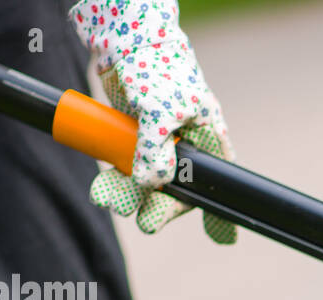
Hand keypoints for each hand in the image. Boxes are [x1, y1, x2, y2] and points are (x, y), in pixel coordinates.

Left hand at [69, 0, 234, 242]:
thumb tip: (150, 184)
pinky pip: (123, 172)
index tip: (218, 237)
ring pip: (145, 185)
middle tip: (144, 220)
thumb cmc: (154, 67)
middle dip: (158, 207)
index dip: (215, 211)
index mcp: (208, 139)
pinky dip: (112, 182)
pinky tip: (103, 190)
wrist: (122, 39)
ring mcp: (157, 146)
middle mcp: (186, 148)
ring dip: (127, 196)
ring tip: (107, 199)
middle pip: (176, 192)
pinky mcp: (131, 143)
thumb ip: (156, 150)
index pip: (214, 184)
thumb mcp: (159, 110)